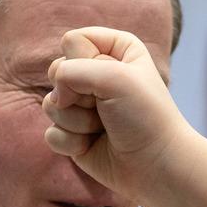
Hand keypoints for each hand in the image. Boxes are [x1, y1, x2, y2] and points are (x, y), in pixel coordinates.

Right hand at [43, 27, 192, 198]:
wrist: (156, 166)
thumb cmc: (144, 117)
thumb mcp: (113, 77)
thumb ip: (70, 71)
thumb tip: (53, 99)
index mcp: (115, 48)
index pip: (73, 41)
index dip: (86, 63)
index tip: (113, 81)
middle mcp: (97, 73)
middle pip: (56, 71)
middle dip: (78, 94)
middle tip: (106, 107)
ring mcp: (82, 105)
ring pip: (51, 104)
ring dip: (77, 121)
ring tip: (103, 128)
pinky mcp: (73, 134)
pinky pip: (51, 133)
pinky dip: (71, 143)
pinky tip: (92, 146)